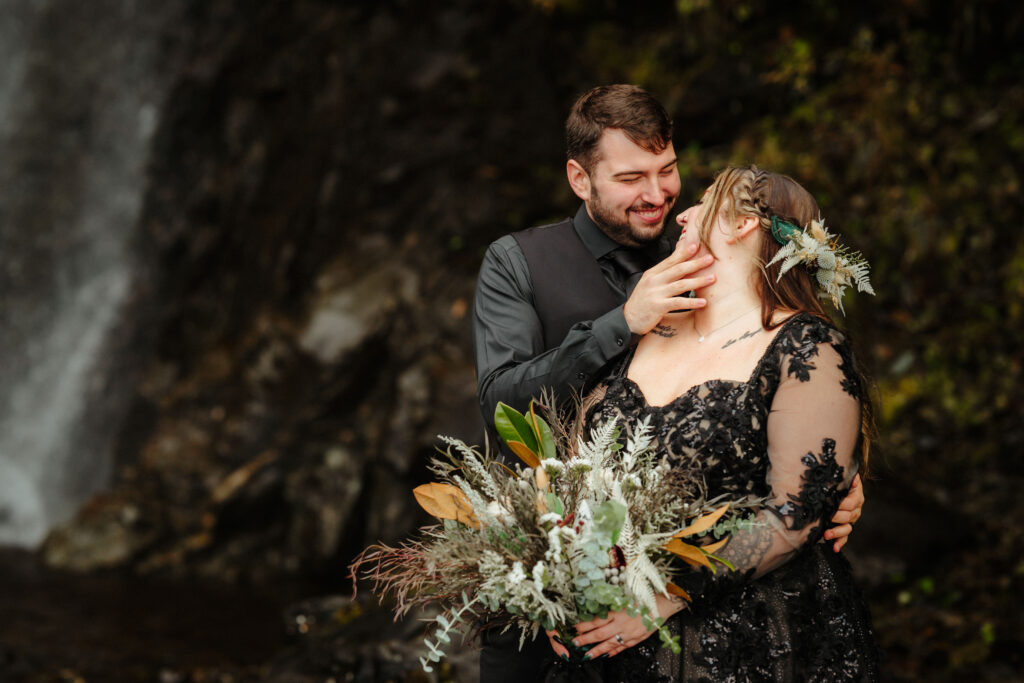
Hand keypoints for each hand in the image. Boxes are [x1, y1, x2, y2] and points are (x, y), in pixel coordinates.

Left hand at [561, 595, 682, 659]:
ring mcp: (629, 633)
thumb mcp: (624, 596)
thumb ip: (611, 603)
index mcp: (618, 611)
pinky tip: (606, 655)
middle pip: (600, 634)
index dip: (584, 625)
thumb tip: (597, 607)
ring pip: (610, 644)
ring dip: (597, 650)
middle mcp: (622, 624)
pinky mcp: (636, 639)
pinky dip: (613, 652)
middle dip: (586, 640)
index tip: (574, 628)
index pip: (597, 621)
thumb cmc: (643, 597)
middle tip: (575, 643)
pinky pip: (622, 647)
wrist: (662, 605)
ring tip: (586, 655)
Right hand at [623, 241, 713, 334]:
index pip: (670, 260)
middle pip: (678, 269)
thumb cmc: (643, 302)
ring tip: (712, 278)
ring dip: (698, 281)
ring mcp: (655, 293)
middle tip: (710, 259)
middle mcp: (654, 281)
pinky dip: (692, 302)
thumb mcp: (650, 283)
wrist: (628, 320)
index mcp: (652, 274)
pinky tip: (703, 302)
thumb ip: (663, 273)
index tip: (696, 245)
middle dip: (695, 263)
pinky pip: (678, 303)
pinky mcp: (658, 306)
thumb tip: (678, 261)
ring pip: (680, 285)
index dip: (683, 253)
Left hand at [825, 474, 864, 551]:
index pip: (851, 503)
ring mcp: (851, 519)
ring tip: (826, 534)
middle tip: (825, 518)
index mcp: (856, 496)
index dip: (841, 505)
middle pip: (849, 517)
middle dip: (836, 518)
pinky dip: (839, 543)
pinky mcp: (844, 526)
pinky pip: (844, 537)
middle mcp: (855, 509)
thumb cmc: (839, 479)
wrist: (841, 485)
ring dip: (837, 533)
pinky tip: (834, 548)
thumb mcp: (843, 476)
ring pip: (847, 528)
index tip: (829, 505)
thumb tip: (854, 478)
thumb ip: (847, 477)